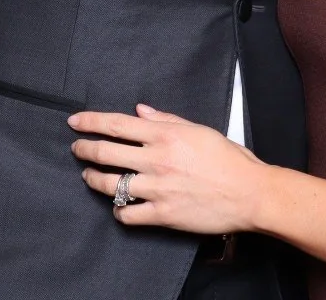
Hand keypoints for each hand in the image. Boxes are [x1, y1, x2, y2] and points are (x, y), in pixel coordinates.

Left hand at [69, 104, 268, 233]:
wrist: (250, 192)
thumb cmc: (229, 160)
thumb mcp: (199, 129)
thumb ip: (166, 119)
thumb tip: (140, 111)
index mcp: (166, 135)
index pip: (117, 125)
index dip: (91, 122)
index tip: (75, 122)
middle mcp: (157, 160)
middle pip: (106, 152)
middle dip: (84, 149)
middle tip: (77, 148)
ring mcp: (157, 188)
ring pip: (110, 184)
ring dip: (93, 178)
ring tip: (89, 176)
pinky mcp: (162, 214)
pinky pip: (127, 214)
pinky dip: (118, 211)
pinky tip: (118, 207)